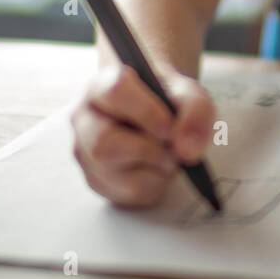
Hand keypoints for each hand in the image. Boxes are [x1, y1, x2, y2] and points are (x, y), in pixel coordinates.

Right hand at [70, 63, 215, 208]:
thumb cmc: (167, 100)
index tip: (171, 128)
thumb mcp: (189, 94)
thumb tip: (186, 150)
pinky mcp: (96, 180)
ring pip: (112, 173)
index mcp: (102, 85)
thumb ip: (195, 111)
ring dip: (152, 168)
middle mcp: (84, 118)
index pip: (115, 92)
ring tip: (167, 155)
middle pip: (103, 143)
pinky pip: (125, 194)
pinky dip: (152, 185)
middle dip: (147, 150)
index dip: (147, 112)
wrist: (160, 115)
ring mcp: (85, 152)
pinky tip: (158, 168)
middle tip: (173, 148)